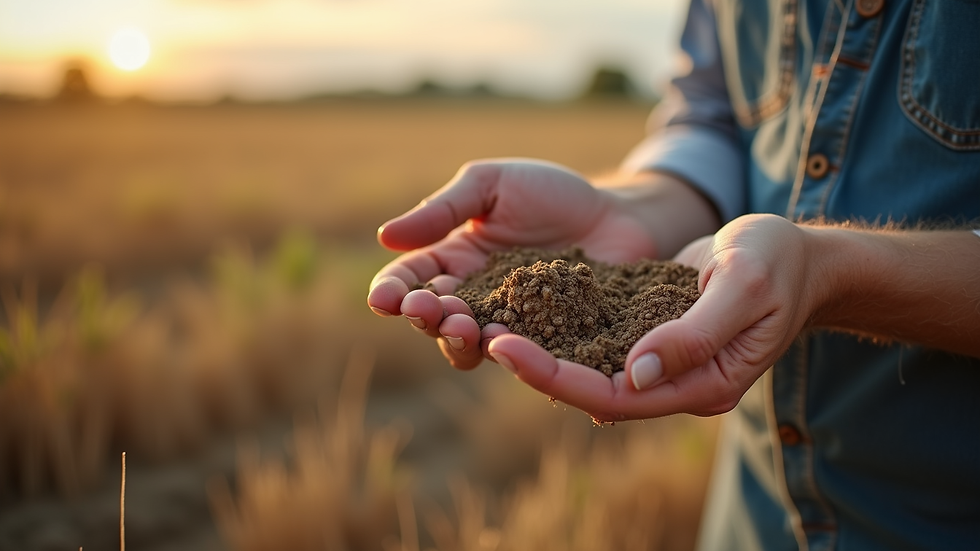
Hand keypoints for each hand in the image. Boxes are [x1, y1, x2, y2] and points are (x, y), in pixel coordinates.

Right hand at [367, 159, 659, 369]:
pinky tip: (506, 344)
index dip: (391, 290)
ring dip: (459, 340)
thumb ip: (443, 209)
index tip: (381, 298)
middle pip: (435, 318)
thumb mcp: (491, 185)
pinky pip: (522, 355)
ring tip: (465, 326)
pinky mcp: (547, 342)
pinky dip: (510, 352)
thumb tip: (385, 236)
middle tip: (426, 310)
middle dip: (424, 316)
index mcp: (452, 260)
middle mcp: (474, 297)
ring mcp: (509, 323)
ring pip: (471, 344)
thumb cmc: (551, 193)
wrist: (618, 214)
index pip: (410, 278)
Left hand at [489, 214, 819, 420]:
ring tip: (481, 322)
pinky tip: (518, 305)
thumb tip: (636, 374)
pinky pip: (597, 338)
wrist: (799, 255)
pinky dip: (559, 326)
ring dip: (537, 349)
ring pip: (587, 366)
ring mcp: (661, 360)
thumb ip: (694, 334)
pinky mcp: (649, 332)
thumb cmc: (779, 264)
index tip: (505, 348)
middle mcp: (673, 382)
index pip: (614, 396)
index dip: (556, 377)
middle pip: (590, 388)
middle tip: (475, 334)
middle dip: (531, 365)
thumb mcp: (744, 288)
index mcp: (701, 384)